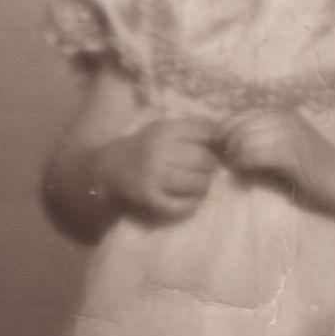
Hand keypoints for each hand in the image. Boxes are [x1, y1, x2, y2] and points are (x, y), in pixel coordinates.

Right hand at [104, 116, 220, 223]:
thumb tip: (229, 134)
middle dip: (211, 166)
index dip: (217, 142)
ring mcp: (153, 178)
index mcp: (164, 130)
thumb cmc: (143, 149)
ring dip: (204, 185)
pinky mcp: (150, 201)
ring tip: (198, 183)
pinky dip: (192, 204)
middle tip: (206, 170)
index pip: (206, 132)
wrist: (105, 171)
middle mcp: (158, 152)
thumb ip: (194, 129)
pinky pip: (184, 206)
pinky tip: (188, 199)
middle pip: (206, 160)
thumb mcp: (163, 129)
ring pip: (199, 184)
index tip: (216, 149)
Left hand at [218, 108, 334, 203]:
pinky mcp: (294, 153)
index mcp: (282, 113)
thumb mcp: (281, 152)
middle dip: (226, 143)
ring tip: (233, 169)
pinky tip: (243, 176)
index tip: (215, 148)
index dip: (223, 129)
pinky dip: (245, 165)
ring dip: (235, 155)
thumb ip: (255, 147)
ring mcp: (291, 134)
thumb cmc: (311, 171)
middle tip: (221, 162)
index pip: (240, 114)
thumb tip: (220, 149)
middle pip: (240, 125)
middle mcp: (286, 118)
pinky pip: (257, 155)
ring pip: (246, 138)